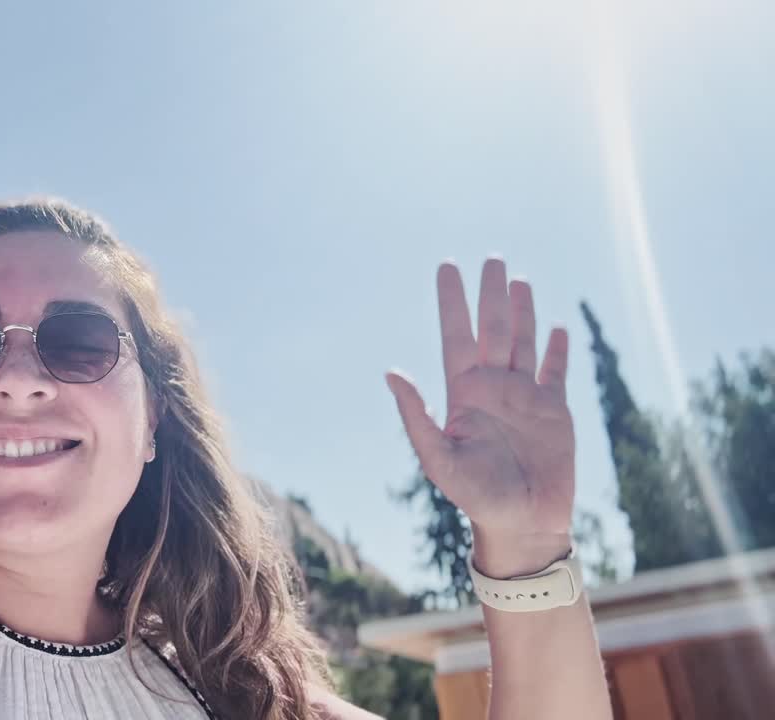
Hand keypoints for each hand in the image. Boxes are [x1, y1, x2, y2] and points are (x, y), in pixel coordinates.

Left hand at [386, 258, 575, 576]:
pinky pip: (556, 372)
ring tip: (517, 280)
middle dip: (490, 294)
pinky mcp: (555, 410)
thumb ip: (416, 416)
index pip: (456, 336)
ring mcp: (525, 396)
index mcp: (463, 394)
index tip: (447, 266)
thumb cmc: (475, 496)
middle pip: (492, 329)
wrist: (522, 523)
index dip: (452, 302)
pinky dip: (558, 349)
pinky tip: (556, 326)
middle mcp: (493, 388)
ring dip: (521, 311)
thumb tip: (391, 373)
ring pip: (523, 342)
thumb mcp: (439, 458)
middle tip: (491, 257)